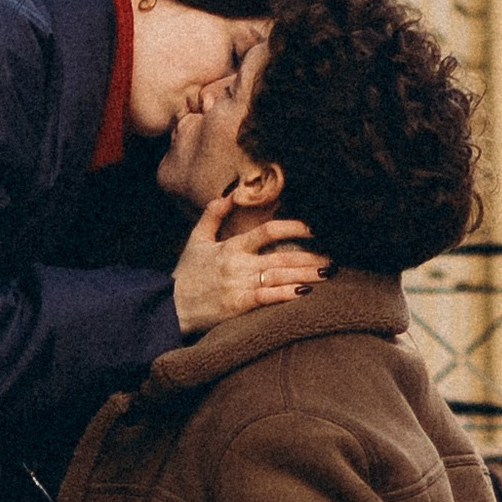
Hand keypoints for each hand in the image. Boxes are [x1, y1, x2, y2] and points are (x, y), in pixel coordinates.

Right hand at [171, 189, 330, 333]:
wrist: (168, 307)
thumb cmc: (185, 276)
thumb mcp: (195, 240)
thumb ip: (212, 215)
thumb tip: (228, 194)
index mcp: (231, 247)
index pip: (268, 231)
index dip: (294, 228)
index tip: (314, 229)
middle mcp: (238, 264)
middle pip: (282, 256)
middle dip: (310, 256)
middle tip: (333, 257)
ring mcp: (239, 285)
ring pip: (280, 276)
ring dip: (306, 274)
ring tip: (328, 273)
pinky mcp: (238, 306)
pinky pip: (267, 298)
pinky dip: (287, 295)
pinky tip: (305, 292)